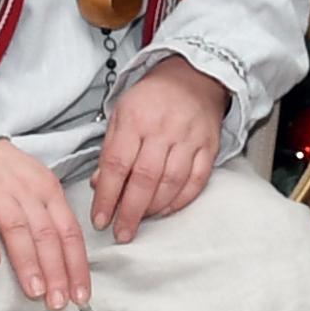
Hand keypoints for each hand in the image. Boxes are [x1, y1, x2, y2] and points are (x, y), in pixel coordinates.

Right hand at [0, 139, 90, 310]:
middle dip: (56, 272)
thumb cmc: (2, 170)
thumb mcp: (35, 186)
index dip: (77, 266)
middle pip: (47, 235)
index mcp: (49, 191)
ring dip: (28, 262)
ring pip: (18, 229)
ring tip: (35, 292)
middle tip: (59, 302)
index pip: (70, 233)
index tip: (81, 295)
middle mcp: (27, 190)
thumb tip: (65, 260)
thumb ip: (49, 217)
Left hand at [92, 58, 230, 244]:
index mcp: (135, 119)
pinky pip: (196, 181)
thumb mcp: (120, 114)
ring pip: (172, 183)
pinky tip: (166, 210)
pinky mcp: (210, 147)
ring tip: (141, 221)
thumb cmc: (151, 98)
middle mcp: (163, 129)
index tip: (100, 220)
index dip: (107, 197)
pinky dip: (180, 201)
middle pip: (145, 179)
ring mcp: (190, 138)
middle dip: (130, 212)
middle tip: (121, 233)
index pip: (118, 165)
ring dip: (154, 209)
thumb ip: (110, 150)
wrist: (194, 77)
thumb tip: (100, 185)